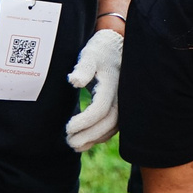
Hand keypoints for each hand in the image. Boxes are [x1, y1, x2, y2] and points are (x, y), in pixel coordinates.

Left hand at [63, 27, 123, 150]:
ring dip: (94, 138)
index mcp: (113, 84)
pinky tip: (87, 140)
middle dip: (89, 135)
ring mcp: (124, 102)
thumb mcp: (90, 54)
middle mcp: (122, 96)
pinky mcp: (122, 106)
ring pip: (113, 127)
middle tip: (70, 143)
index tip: (68, 128)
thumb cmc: (99, 50)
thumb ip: (83, 68)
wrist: (116, 47)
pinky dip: (101, 135)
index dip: (84, 121)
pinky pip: (114, 125)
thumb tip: (74, 81)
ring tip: (75, 145)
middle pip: (109, 123)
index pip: (100, 109)